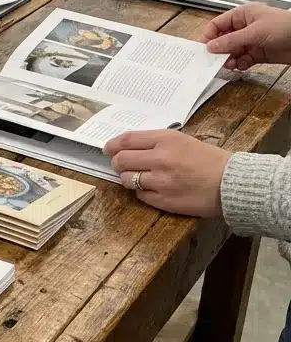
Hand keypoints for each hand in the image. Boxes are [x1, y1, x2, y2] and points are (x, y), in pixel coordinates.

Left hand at [104, 129, 229, 216]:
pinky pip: (141, 196)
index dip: (113, 145)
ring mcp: (161, 181)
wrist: (233, 184)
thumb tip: (128, 146)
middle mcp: (160, 159)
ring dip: (129, 178)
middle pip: (122, 160)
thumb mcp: (183, 140)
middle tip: (121, 165)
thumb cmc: (210, 160)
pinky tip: (154, 189)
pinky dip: (143, 192)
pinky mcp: (164, 201)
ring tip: (139, 178)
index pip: (127, 140)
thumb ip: (156, 142)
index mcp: (165, 140)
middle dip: (118, 162)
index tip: (108, 148)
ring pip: (128, 179)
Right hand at [203, 4, 290, 70]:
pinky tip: (240, 66)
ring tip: (228, 64)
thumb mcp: (255, 32)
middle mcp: (245, 27)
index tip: (203, 48)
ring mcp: (252, 41)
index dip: (209, 35)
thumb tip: (210, 47)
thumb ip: (231, 40)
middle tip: (213, 60)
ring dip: (228, 58)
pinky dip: (239, 64)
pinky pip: (242, 59)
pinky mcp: (259, 53)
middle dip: (218, 50)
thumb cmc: (286, 27)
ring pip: (232, 51)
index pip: (218, 24)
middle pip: (223, 39)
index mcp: (243, 15)